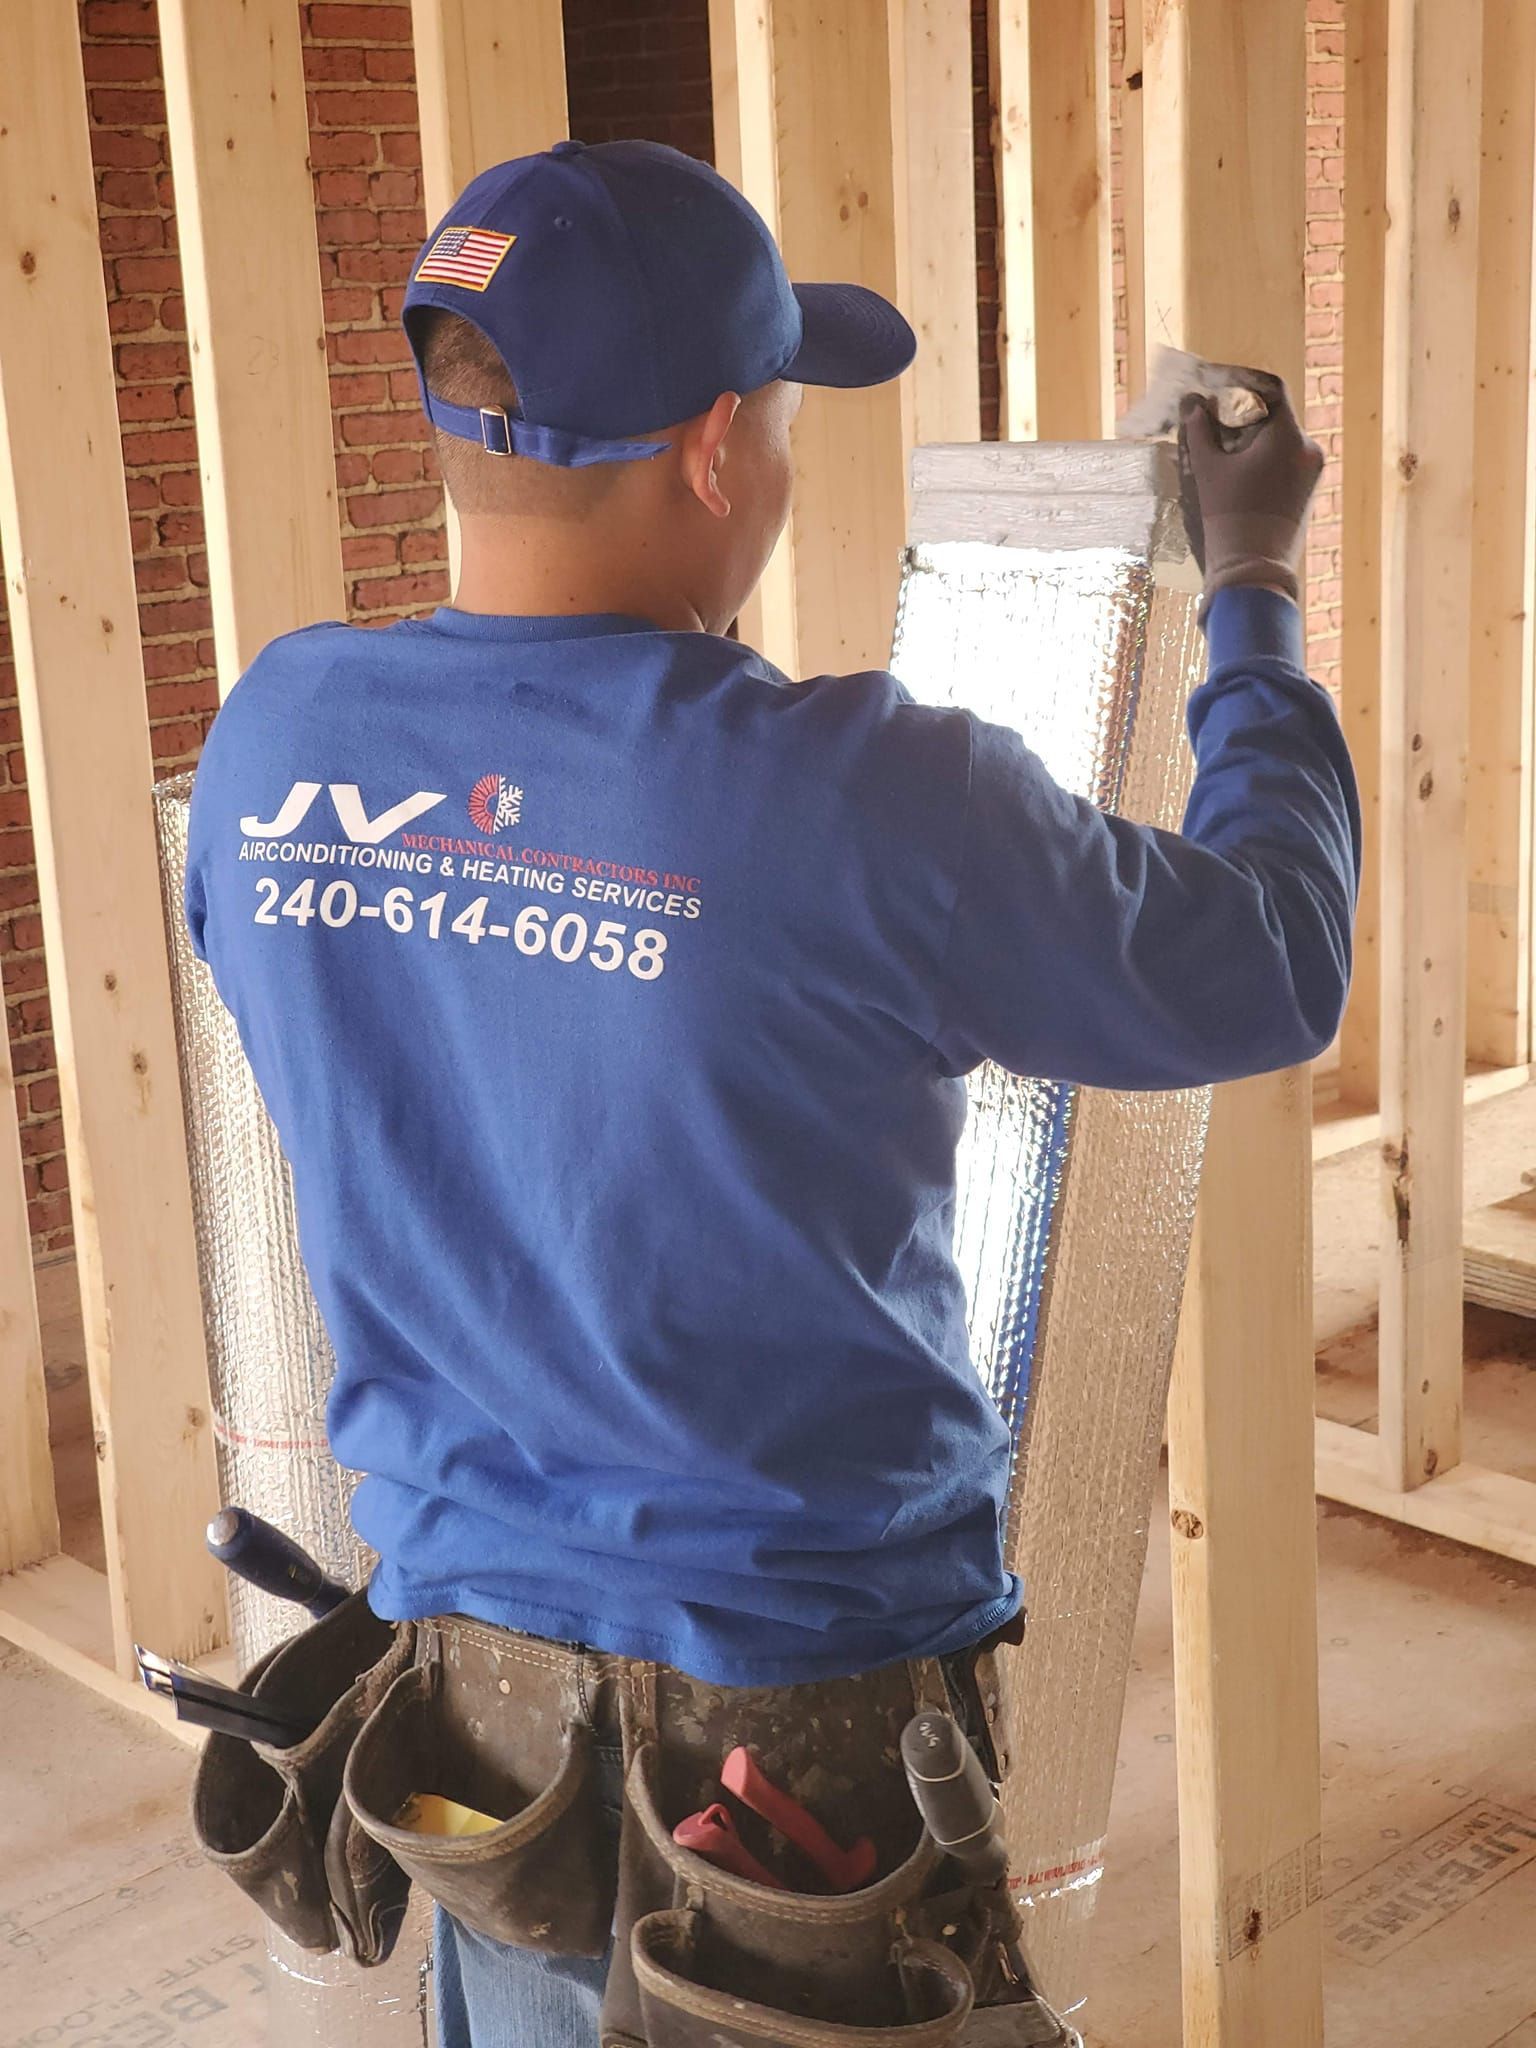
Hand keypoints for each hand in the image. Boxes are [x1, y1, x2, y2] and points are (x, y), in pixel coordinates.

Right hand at [1177, 376, 1323, 612]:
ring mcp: (1313, 472)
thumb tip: (1192, 402)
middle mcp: (1309, 448)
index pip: (1271, 390)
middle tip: (1216, 419)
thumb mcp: (1208, 470)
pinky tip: (1242, 474)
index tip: (1220, 388)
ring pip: (1282, 441)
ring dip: (1255, 440)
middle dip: (1246, 415)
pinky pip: (1288, 463)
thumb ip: (1200, 430)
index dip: (1243, 383)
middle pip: (1276, 417)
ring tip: (1225, 450)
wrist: (1252, 570)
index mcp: (1289, 435)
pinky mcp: (1310, 492)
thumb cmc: (1229, 517)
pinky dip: (1267, 460)